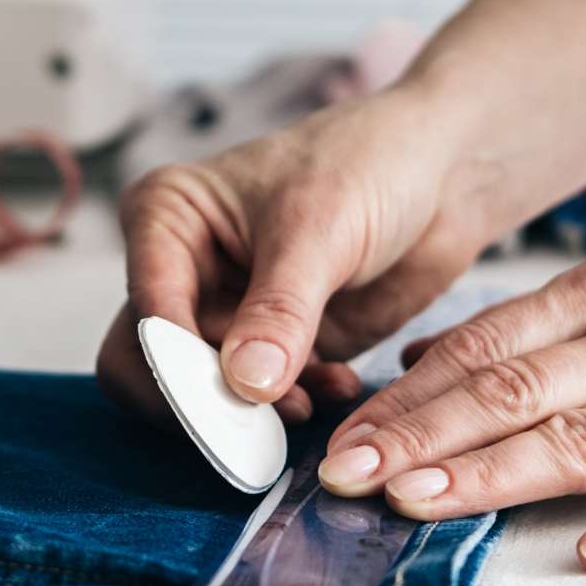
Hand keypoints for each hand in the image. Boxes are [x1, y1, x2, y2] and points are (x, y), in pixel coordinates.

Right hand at [97, 84, 491, 425]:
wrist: (439, 169)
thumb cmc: (365, 163)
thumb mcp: (317, 229)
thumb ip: (278, 309)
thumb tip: (245, 386)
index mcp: (166, 218)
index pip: (147, 308)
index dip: (175, 362)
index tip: (224, 400)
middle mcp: (184, 268)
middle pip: (157, 361)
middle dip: (204, 398)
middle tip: (257, 422)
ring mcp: (228, 310)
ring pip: (208, 389)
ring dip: (255, 410)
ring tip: (310, 401)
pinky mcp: (275, 346)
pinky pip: (265, 399)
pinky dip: (297, 403)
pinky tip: (340, 384)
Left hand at [319, 253, 585, 573]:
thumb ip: (513, 335)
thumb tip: (413, 360)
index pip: (480, 349)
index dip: (408, 396)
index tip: (348, 438)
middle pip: (513, 390)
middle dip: (423, 435)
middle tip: (351, 473)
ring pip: (582, 438)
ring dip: (494, 474)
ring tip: (419, 501)